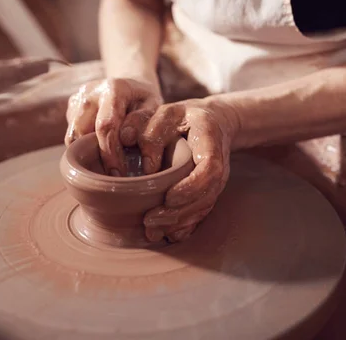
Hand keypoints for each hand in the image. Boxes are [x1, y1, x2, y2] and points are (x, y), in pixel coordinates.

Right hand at [65, 77, 162, 175]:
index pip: (105, 126)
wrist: (131, 83)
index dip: (110, 154)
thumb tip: (126, 139)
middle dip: (94, 157)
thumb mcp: (155, 107)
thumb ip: (145, 121)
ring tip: (104, 162)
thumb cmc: (146, 100)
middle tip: (110, 174)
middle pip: (82, 132)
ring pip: (72, 135)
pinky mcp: (70, 106)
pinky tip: (99, 149)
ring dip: (85, 152)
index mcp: (115, 89)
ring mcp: (77, 98)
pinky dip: (82, 146)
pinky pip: (71, 133)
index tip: (118, 174)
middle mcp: (91, 92)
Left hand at [139, 98, 239, 242]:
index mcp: (210, 141)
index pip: (208, 170)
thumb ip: (147, 126)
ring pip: (204, 207)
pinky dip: (187, 226)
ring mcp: (218, 180)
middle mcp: (218, 165)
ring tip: (154, 231)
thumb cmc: (183, 118)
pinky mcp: (211, 191)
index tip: (168, 199)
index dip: (190, 188)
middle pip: (206, 196)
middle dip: (179, 213)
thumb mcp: (166, 112)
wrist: (213, 123)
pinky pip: (202, 212)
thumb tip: (127, 142)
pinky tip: (169, 234)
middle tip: (150, 222)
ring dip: (180, 222)